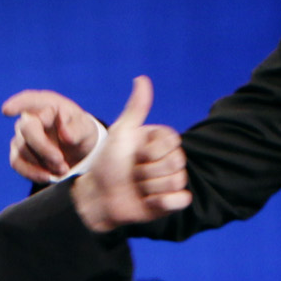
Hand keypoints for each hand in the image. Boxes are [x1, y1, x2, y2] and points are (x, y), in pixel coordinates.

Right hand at [3, 88, 100, 181]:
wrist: (78, 153)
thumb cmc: (81, 134)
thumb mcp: (86, 130)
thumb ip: (78, 129)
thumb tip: (65, 134)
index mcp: (48, 105)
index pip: (29, 100)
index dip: (17, 104)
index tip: (6, 111)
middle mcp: (31, 117)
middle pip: (27, 130)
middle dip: (43, 148)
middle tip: (61, 161)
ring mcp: (22, 136)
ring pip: (23, 150)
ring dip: (43, 163)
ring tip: (63, 169)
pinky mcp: (18, 153)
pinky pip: (17, 163)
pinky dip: (33, 173)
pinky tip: (48, 177)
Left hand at [68, 76, 190, 232]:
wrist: (99, 196)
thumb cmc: (108, 163)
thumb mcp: (121, 133)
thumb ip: (136, 108)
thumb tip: (142, 78)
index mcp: (161, 141)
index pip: (173, 142)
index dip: (151, 151)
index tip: (135, 154)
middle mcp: (169, 159)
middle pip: (176, 162)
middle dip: (147, 171)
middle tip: (133, 173)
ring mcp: (171, 181)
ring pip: (176, 181)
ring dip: (150, 187)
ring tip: (137, 187)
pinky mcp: (172, 202)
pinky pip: (181, 200)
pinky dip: (162, 202)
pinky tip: (147, 201)